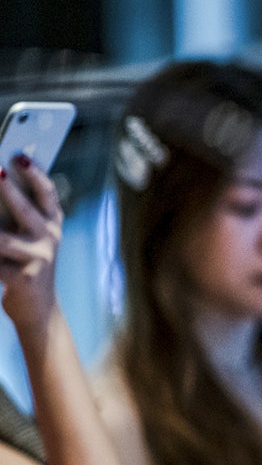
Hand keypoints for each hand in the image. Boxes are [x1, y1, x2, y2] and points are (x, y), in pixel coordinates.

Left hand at [0, 157, 64, 336]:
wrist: (38, 307)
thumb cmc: (26, 262)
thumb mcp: (28, 235)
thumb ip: (18, 212)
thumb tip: (0, 182)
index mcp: (52, 223)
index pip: (47, 193)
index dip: (35, 174)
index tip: (18, 157)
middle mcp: (50, 239)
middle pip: (27, 210)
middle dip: (9, 190)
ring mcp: (38, 259)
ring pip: (3, 240)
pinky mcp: (23, 279)